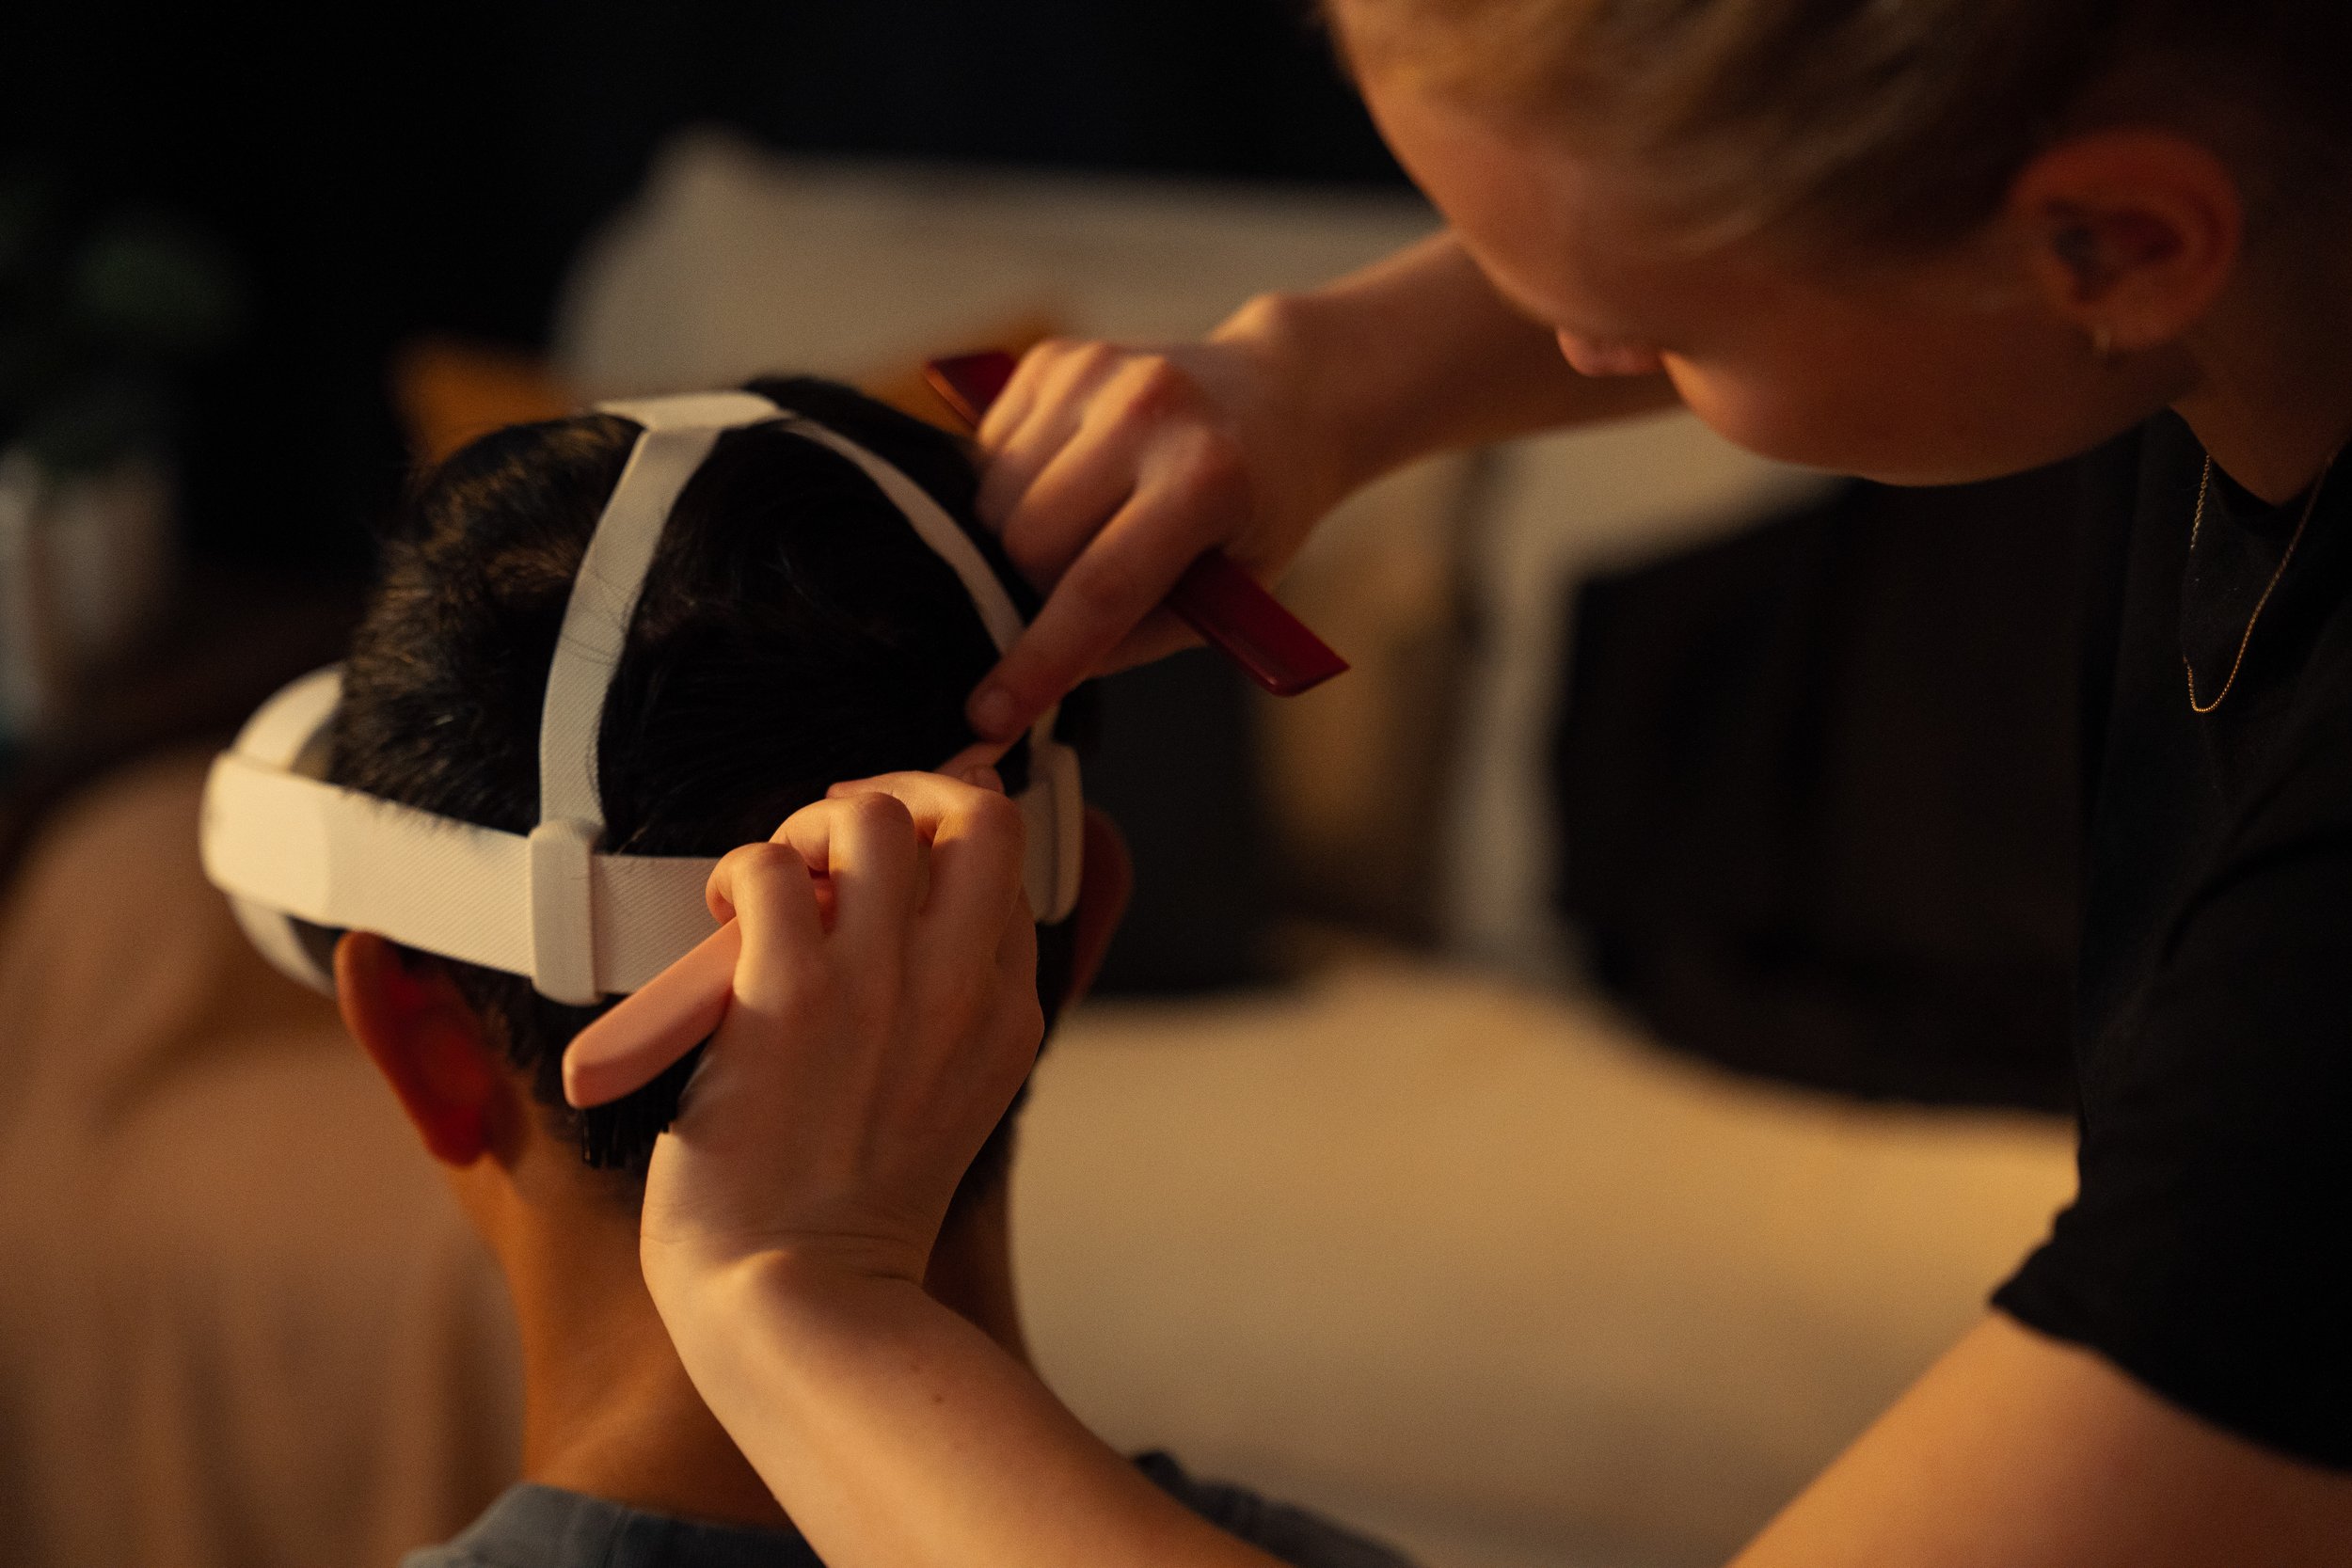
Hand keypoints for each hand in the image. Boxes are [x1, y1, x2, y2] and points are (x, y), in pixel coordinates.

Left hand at [638, 772, 1042, 1296]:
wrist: (797, 1299)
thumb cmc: (849, 1207)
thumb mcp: (952, 1098)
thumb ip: (953, 1006)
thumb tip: (923, 908)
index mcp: (1008, 1014)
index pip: (1009, 865)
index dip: (943, 835)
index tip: (883, 864)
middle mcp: (961, 987)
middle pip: (978, 812)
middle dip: (905, 795)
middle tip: (839, 843)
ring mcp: (880, 987)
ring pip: (871, 817)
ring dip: (810, 827)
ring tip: (776, 887)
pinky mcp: (789, 997)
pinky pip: (771, 869)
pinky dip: (740, 874)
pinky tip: (721, 924)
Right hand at [964, 311, 1356, 741]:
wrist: (1280, 396)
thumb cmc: (1256, 512)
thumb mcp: (1232, 597)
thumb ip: (1136, 638)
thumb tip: (1038, 673)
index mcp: (1208, 477)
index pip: (1099, 589)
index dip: (1037, 662)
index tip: (988, 715)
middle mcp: (1148, 410)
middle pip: (1028, 543)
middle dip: (1033, 591)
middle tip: (1077, 598)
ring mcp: (1096, 372)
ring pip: (994, 500)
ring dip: (1016, 540)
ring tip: (1083, 534)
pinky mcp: (1057, 357)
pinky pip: (988, 453)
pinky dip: (1012, 489)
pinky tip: (1072, 485)